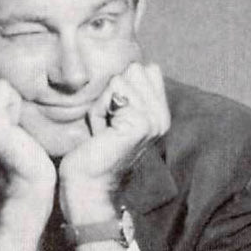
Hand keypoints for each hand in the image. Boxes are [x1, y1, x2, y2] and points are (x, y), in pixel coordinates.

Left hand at [58, 62, 169, 223]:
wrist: (88, 185)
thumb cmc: (93, 150)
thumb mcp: (114, 113)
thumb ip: (127, 90)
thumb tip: (133, 65)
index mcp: (160, 114)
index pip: (146, 69)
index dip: (121, 88)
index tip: (114, 118)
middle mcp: (162, 117)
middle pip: (134, 70)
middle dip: (112, 94)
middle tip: (107, 125)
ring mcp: (154, 120)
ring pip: (122, 80)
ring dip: (104, 103)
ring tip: (104, 130)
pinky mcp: (141, 123)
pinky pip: (114, 92)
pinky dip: (99, 111)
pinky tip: (101, 134)